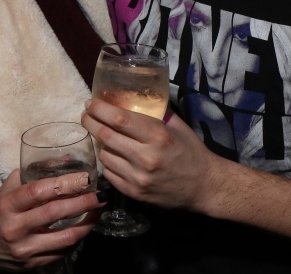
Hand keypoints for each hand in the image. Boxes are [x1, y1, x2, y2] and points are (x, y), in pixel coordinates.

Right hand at [0, 169, 104, 270]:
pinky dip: (76, 239)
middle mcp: (15, 228)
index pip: (39, 191)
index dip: (65, 183)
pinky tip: (84, 229)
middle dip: (83, 203)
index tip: (85, 178)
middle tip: (100, 195)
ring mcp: (24, 249)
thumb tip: (67, 159)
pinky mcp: (32, 264)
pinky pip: (61, 252)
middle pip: (55, 213)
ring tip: (97, 213)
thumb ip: (34, 172)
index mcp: (8, 204)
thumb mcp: (9, 187)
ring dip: (86, 224)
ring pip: (63, 238)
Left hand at [81, 99, 217, 212]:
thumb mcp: (177, 126)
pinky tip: (114, 156)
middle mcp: (145, 157)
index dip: (100, 109)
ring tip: (104, 136)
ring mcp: (138, 178)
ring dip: (100, 144)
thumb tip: (131, 96)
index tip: (90, 103)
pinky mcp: (134, 193)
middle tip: (86, 115)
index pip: (119, 119)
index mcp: (158, 136)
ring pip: (104, 156)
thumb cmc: (191, 151)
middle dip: (90, 122)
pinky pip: (109, 174)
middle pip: (106, 136)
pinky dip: (108, 163)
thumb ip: (155, 112)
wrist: (204, 187)